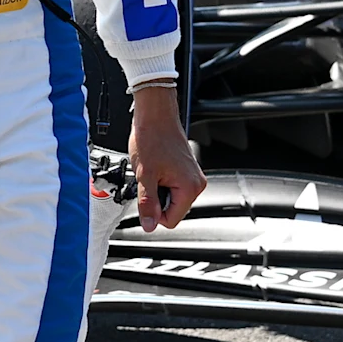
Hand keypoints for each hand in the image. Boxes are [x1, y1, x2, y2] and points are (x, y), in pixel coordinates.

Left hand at [126, 82, 204, 231]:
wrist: (155, 115)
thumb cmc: (151, 138)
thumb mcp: (145, 176)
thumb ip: (148, 204)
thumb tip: (149, 226)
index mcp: (190, 187)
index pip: (171, 220)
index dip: (154, 213)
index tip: (146, 198)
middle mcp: (196, 183)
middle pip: (172, 210)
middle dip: (156, 200)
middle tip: (148, 180)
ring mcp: (192, 176)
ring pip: (171, 198)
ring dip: (158, 190)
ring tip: (152, 171)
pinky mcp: (186, 170)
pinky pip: (173, 187)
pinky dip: (161, 181)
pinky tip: (155, 168)